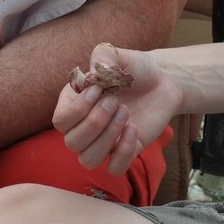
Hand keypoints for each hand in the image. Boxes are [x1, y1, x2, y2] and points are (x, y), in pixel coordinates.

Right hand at [53, 44, 180, 172]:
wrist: (162, 80)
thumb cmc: (134, 68)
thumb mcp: (117, 55)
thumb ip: (103, 57)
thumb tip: (96, 75)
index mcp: (73, 104)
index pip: (61, 121)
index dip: (77, 109)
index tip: (98, 89)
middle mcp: (84, 126)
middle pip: (72, 143)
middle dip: (95, 122)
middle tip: (116, 101)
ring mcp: (104, 142)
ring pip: (88, 160)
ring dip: (107, 138)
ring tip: (125, 113)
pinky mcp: (125, 151)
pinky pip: (115, 169)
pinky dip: (123, 153)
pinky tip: (133, 130)